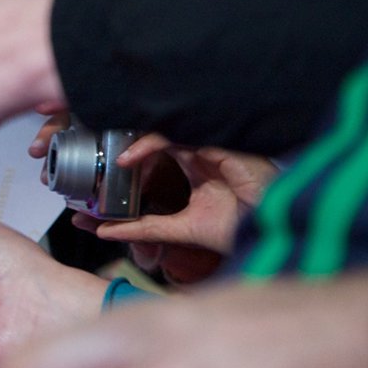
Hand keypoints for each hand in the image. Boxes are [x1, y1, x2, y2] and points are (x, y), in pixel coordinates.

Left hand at [73, 136, 276, 282]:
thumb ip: (144, 228)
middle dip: (124, 144)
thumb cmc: (238, 229)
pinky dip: (150, 145)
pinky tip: (130, 158)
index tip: (102, 171)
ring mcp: (211, 147)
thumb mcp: (180, 230)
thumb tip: (103, 231)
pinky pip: (179, 137)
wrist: (269, 234)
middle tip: (97, 156)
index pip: (156, 151)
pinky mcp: (220, 147)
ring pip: (164, 133)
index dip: (129, 155)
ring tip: (111, 160)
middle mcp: (202, 153)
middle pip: (157, 137)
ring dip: (133, 143)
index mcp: (196, 168)